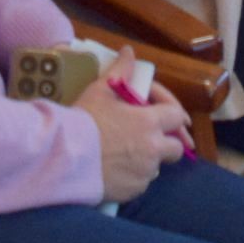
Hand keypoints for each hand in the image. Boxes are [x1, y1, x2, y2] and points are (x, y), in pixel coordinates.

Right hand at [74, 53, 186, 201]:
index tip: (163, 114)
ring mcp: (144, 172)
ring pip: (156, 166)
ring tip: (127, 152)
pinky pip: (140, 182)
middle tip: (148, 137)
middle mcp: (153, 149)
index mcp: (149, 122)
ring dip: (148, 159)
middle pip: (175, 148)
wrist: (66, 157)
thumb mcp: (101, 89)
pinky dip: (133, 175)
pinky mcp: (133, 191)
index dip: (173, 112)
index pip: (178, 116)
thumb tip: (129, 51)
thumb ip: (121, 70)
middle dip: (166, 142)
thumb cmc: (85, 120)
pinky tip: (116, 169)